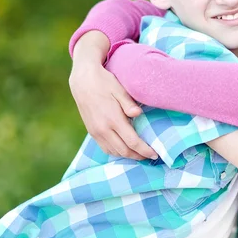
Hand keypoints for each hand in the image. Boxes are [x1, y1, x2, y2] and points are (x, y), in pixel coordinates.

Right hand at [69, 31, 158, 160]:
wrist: (82, 80)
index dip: (145, 150)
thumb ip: (128, 103)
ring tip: (139, 154)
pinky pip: (105, 148)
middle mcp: (103, 129)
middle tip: (150, 157)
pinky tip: (124, 149)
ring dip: (127, 156)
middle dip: (138, 156)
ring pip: (113, 152)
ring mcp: (96, 132)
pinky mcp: (91, 131)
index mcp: (113, 119)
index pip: (132, 142)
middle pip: (124, 151)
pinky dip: (116, 152)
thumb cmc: (103, 82)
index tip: (155, 154)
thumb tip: (138, 114)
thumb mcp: (118, 89)